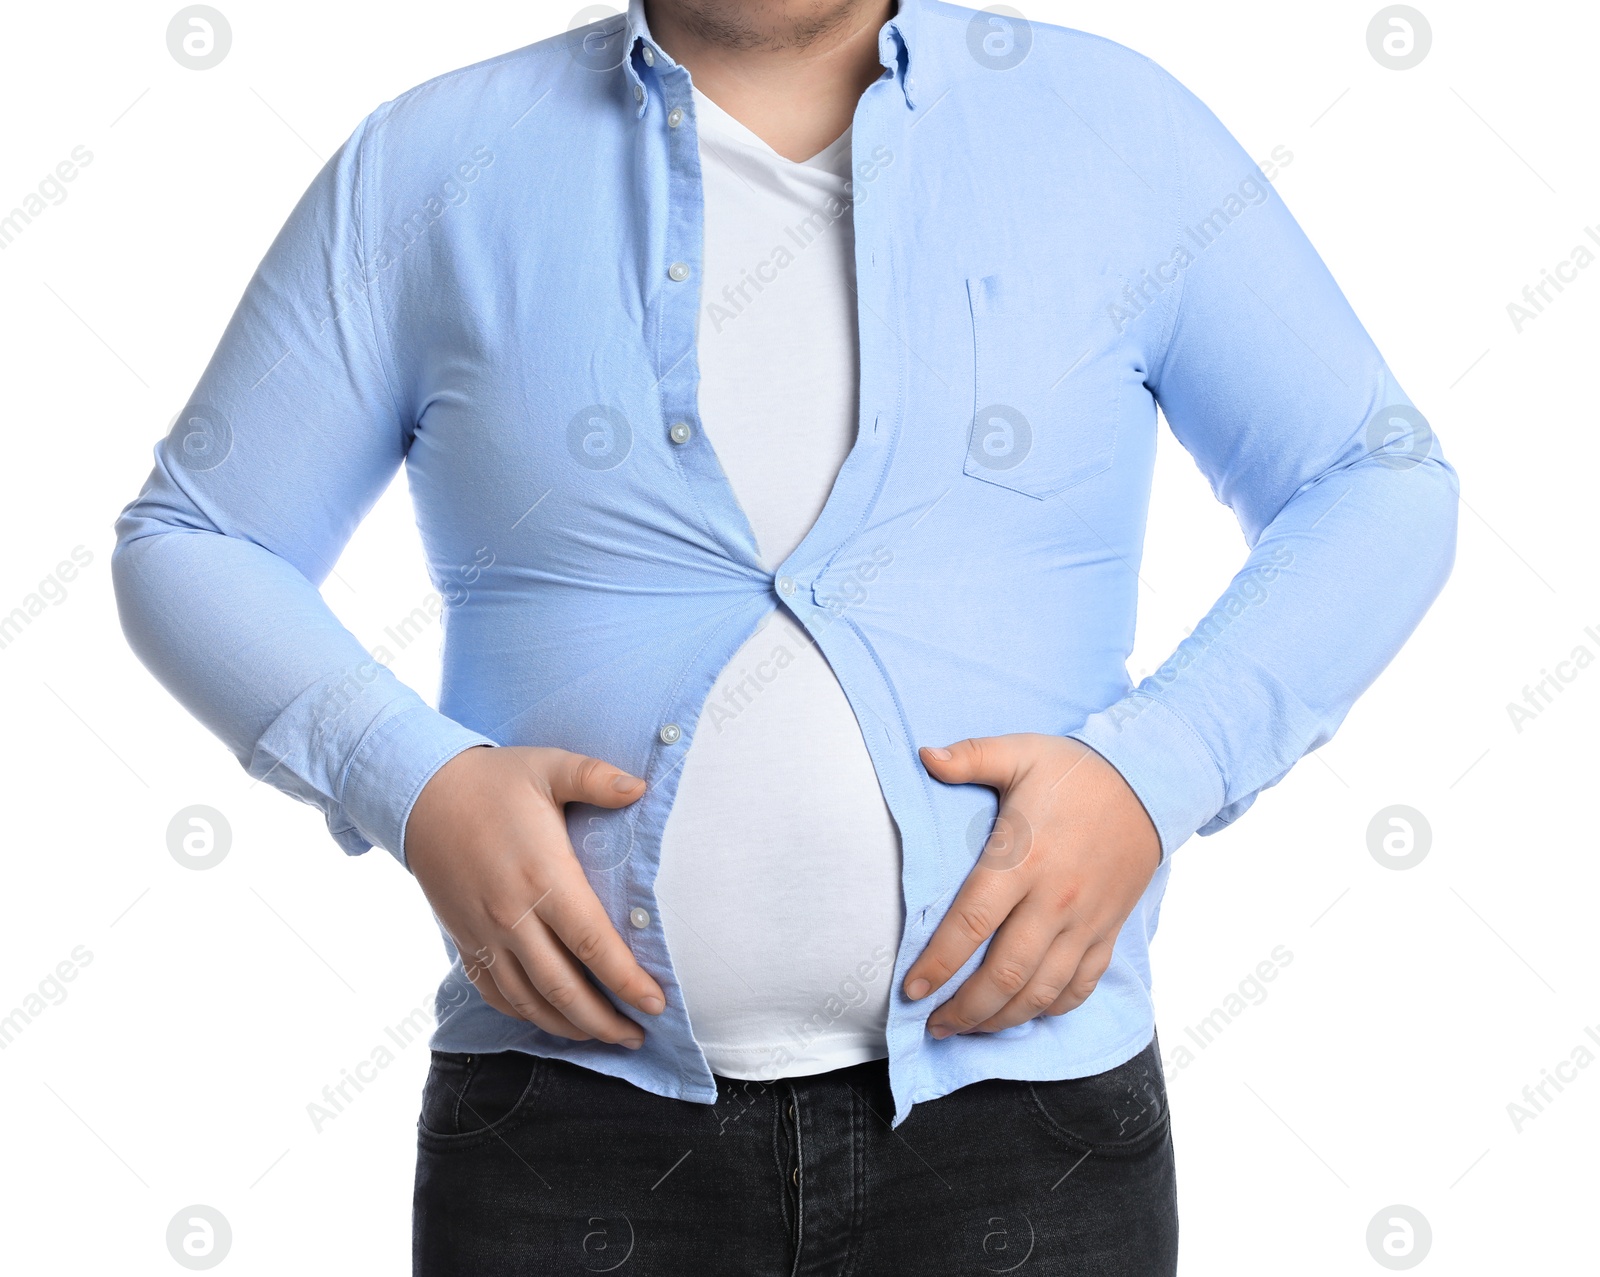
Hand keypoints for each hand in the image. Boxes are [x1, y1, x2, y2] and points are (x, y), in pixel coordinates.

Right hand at [405, 745, 665, 1048]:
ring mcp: (485, 934)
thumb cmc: (495, 780)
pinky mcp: (465, 940)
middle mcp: (513, 916)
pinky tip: (551, 1019)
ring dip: (568, 1026)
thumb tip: (643, 787)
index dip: (627, 982)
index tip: (656, 1003)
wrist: (421, 794)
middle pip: (564, 989)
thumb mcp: (549, 767)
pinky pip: (496, 993)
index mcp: (544, 878)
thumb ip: (597, 777)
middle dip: (605, 1022)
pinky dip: (525, 1015)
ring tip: (603, 1035)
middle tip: (637, 1036)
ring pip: (529, 1001)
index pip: (593, 946)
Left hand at [905, 734, 1159, 1036]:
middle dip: (964, 1010)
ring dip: (1001, 1019)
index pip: (971, 924)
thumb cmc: (1075, 770)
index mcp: (1023, 859)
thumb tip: (923, 756)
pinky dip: (1051, 1009)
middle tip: (934, 1025)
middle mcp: (1054, 899)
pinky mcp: (1107, 931)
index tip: (912, 990)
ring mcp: (1085, 921)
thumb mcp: (1020, 753)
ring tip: (968, 1030)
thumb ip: (970, 757)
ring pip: (1041, 991)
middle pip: (1005, 974)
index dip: (937, 964)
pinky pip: (1080, 985)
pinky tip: (1024, 1014)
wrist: (1151, 782)